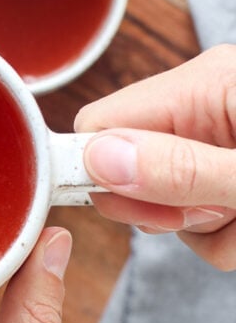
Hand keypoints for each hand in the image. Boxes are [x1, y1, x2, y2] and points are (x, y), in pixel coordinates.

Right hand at [75, 44, 235, 269]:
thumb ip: (182, 169)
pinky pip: (192, 219)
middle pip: (124, 172)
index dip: (101, 174)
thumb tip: (99, 160)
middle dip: (163, 210)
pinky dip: (222, 236)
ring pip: (160, 205)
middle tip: (218, 212)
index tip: (140, 209)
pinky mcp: (223, 173)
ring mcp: (211, 143)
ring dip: (202, 230)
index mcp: (203, 86)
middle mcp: (199, 109)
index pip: (99, 125)